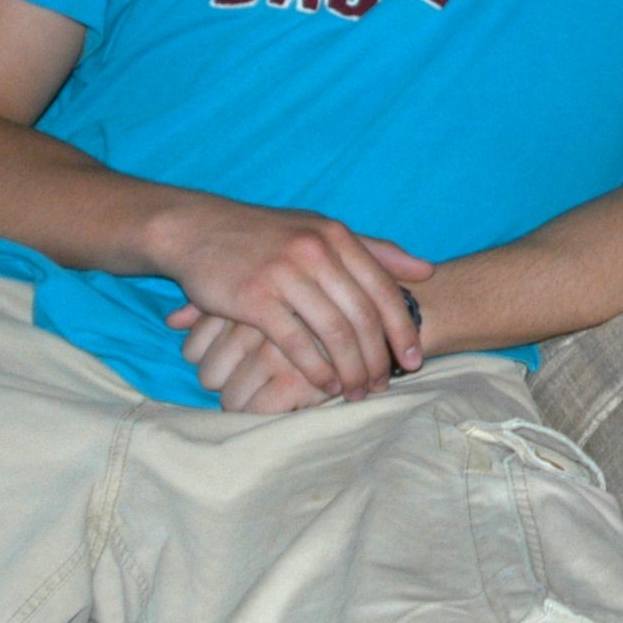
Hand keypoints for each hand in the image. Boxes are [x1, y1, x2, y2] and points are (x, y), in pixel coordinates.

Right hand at [148, 199, 432, 400]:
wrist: (197, 230)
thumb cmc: (265, 236)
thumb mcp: (321, 230)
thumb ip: (374, 249)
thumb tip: (426, 270)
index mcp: (336, 236)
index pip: (383, 289)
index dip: (402, 329)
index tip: (414, 359)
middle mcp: (316, 252)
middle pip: (362, 316)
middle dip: (377, 358)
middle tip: (383, 385)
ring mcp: (285, 275)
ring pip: (334, 333)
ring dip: (350, 370)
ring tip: (357, 392)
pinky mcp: (254, 299)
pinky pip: (296, 343)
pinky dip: (316, 370)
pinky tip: (325, 387)